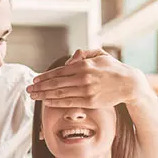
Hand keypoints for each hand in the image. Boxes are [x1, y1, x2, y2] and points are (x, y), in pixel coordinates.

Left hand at [26, 48, 149, 108]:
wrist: (128, 84)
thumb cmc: (113, 69)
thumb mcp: (99, 55)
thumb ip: (84, 55)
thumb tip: (70, 59)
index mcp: (83, 65)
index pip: (59, 71)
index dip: (45, 76)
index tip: (35, 79)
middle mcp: (83, 77)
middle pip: (56, 83)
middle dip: (40, 87)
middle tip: (29, 89)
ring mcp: (86, 90)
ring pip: (60, 94)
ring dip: (44, 95)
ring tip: (34, 96)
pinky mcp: (90, 101)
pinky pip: (69, 102)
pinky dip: (56, 103)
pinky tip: (47, 103)